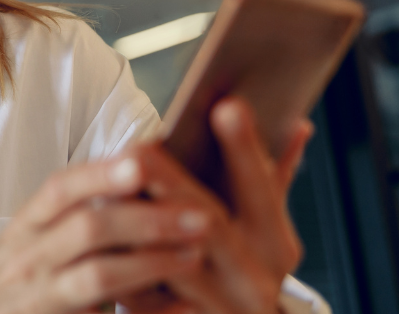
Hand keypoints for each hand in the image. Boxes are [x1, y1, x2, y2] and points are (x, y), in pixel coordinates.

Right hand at [0, 153, 210, 313]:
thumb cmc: (14, 281)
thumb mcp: (31, 239)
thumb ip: (72, 214)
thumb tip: (136, 172)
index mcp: (27, 225)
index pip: (59, 188)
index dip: (101, 173)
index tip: (142, 159)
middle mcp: (29, 256)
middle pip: (87, 228)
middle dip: (147, 218)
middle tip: (200, 215)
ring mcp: (38, 295)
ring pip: (97, 276)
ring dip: (152, 263)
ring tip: (194, 256)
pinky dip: (145, 311)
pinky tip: (179, 308)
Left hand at [119, 99, 313, 313]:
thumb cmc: (244, 272)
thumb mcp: (265, 229)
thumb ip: (272, 180)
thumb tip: (295, 123)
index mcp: (276, 246)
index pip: (264, 191)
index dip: (245, 151)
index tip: (227, 105)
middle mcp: (255, 280)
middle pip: (211, 225)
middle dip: (175, 184)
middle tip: (142, 147)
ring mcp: (222, 309)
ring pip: (176, 264)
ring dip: (141, 226)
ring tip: (111, 188)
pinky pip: (149, 302)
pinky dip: (127, 272)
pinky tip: (103, 245)